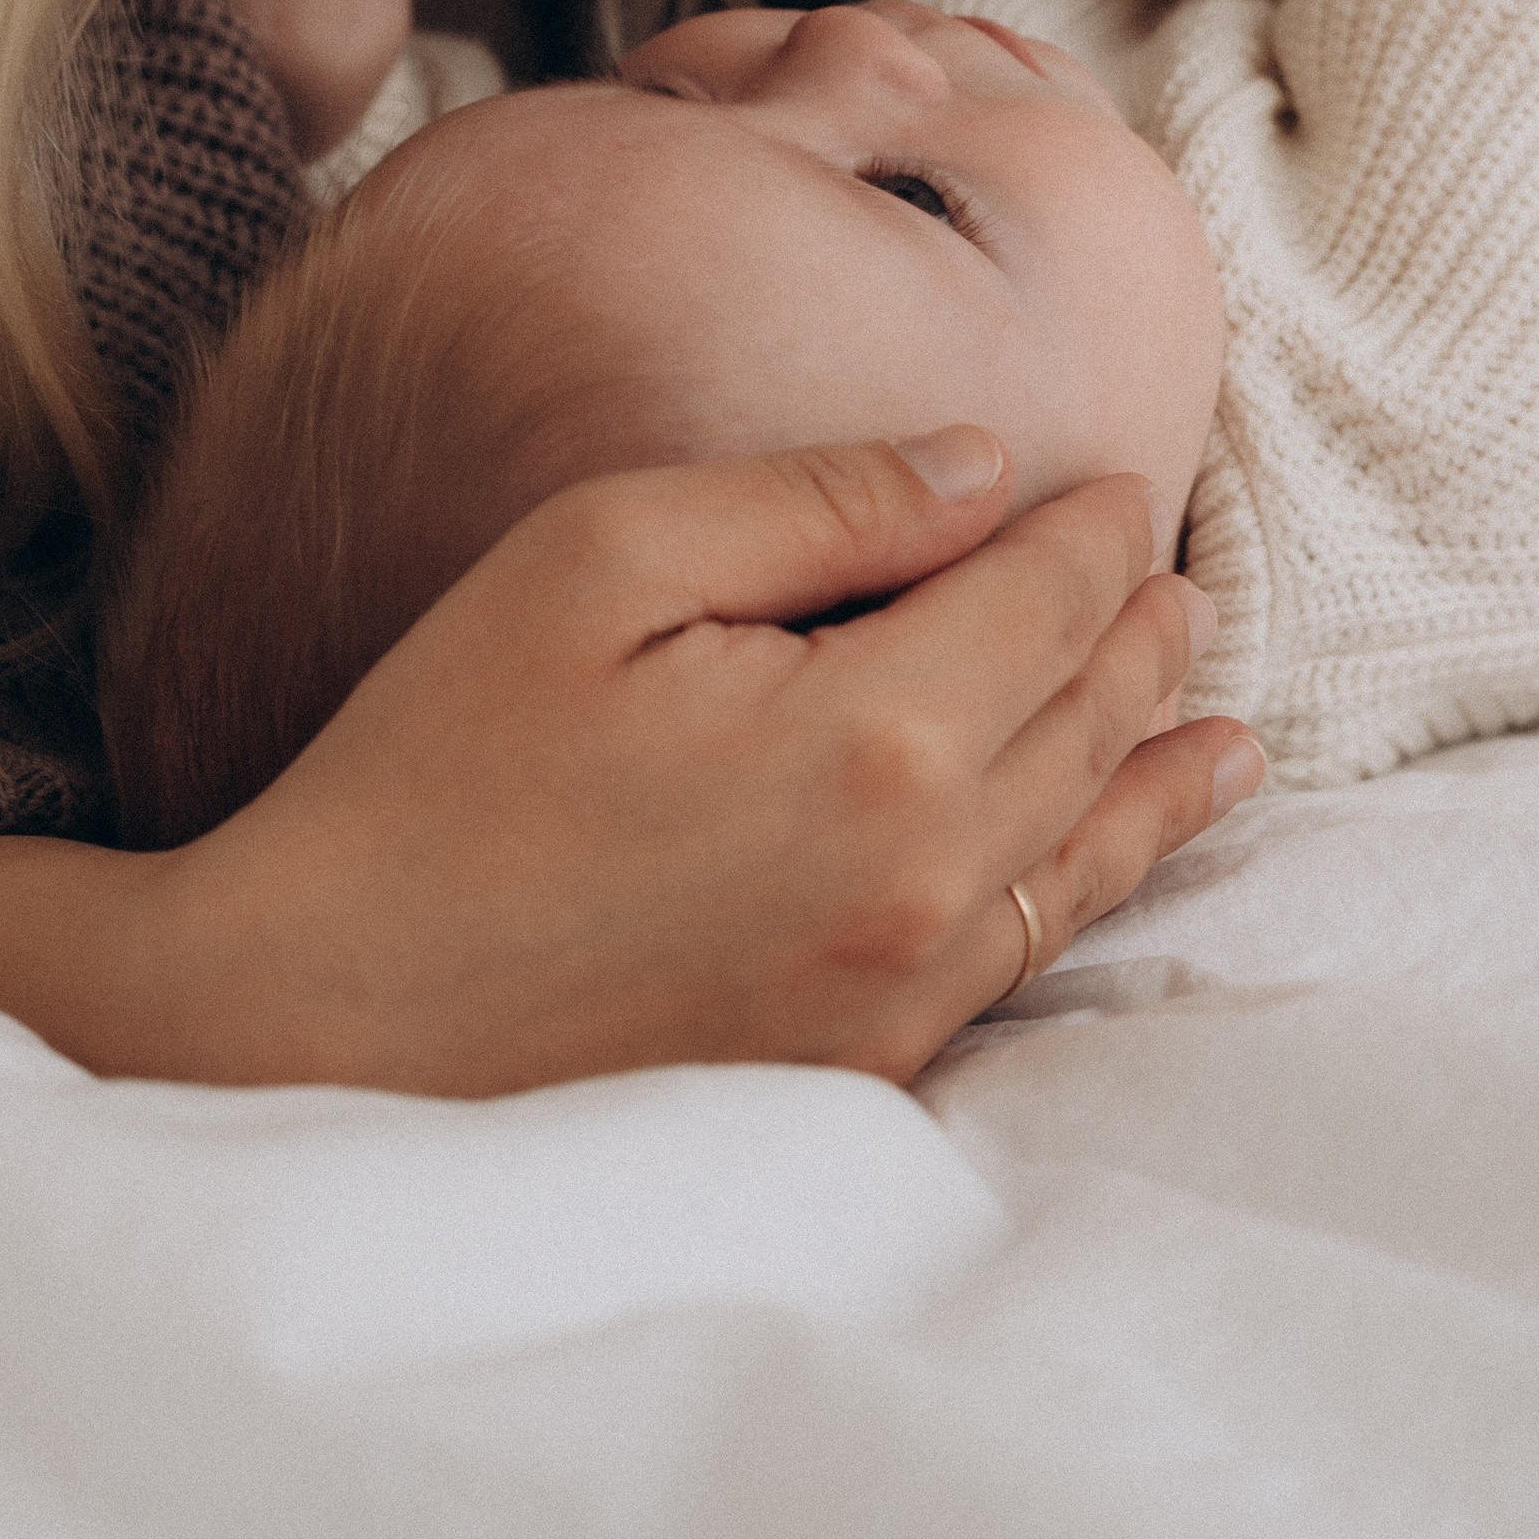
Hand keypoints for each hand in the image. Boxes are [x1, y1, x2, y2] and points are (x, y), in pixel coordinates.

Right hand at [0, 435, 1261, 1093]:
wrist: (316, 1021)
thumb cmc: (437, 763)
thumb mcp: (603, 555)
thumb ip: (813, 500)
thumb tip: (983, 467)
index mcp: (875, 734)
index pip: (1052, 598)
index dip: (1097, 531)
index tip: (1117, 484)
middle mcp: (923, 877)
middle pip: (1091, 720)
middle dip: (1146, 634)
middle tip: (1182, 574)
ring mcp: (898, 994)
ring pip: (1085, 851)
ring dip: (1158, 765)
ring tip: (1222, 716)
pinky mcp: (857, 1071)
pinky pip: (1024, 961)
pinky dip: (1095, 886)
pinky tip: (1119, 856)